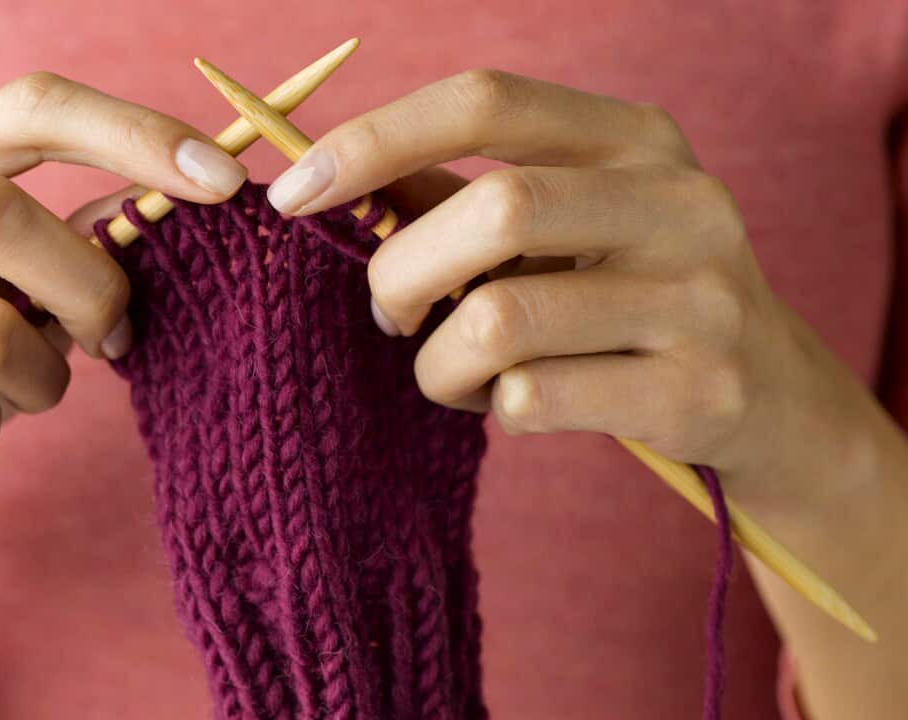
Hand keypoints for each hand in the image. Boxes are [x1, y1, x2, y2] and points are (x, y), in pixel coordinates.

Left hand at [267, 69, 833, 502]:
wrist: (763, 393)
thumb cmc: (622, 296)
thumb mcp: (561, 226)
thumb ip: (454, 198)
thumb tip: (327, 181)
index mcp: (634, 138)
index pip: (487, 101)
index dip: (376, 139)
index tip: (293, 193)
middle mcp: (679, 202)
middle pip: (493, 210)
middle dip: (400, 273)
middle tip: (388, 315)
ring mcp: (699, 299)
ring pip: (500, 323)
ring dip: (438, 363)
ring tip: (450, 373)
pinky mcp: (697, 391)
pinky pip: (533, 401)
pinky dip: (491, 409)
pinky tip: (509, 405)